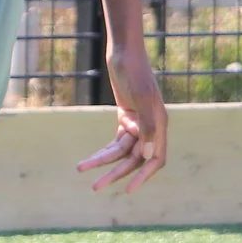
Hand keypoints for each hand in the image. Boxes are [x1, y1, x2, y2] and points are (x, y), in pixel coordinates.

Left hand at [78, 43, 167, 192]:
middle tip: (95, 187)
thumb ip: (147, 127)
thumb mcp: (140, 98)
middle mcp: (151, 128)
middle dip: (115, 173)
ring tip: (82, 169)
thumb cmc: (134, 72)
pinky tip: (91, 159)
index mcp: (160, 125)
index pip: (155, 160)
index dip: (143, 177)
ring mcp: (138, 123)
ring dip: (103, 162)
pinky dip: (104, 150)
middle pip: (134, 159)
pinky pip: (116, 141)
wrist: (123, 52)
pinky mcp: (126, 117)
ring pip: (122, 151)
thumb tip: (147, 158)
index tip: (128, 190)